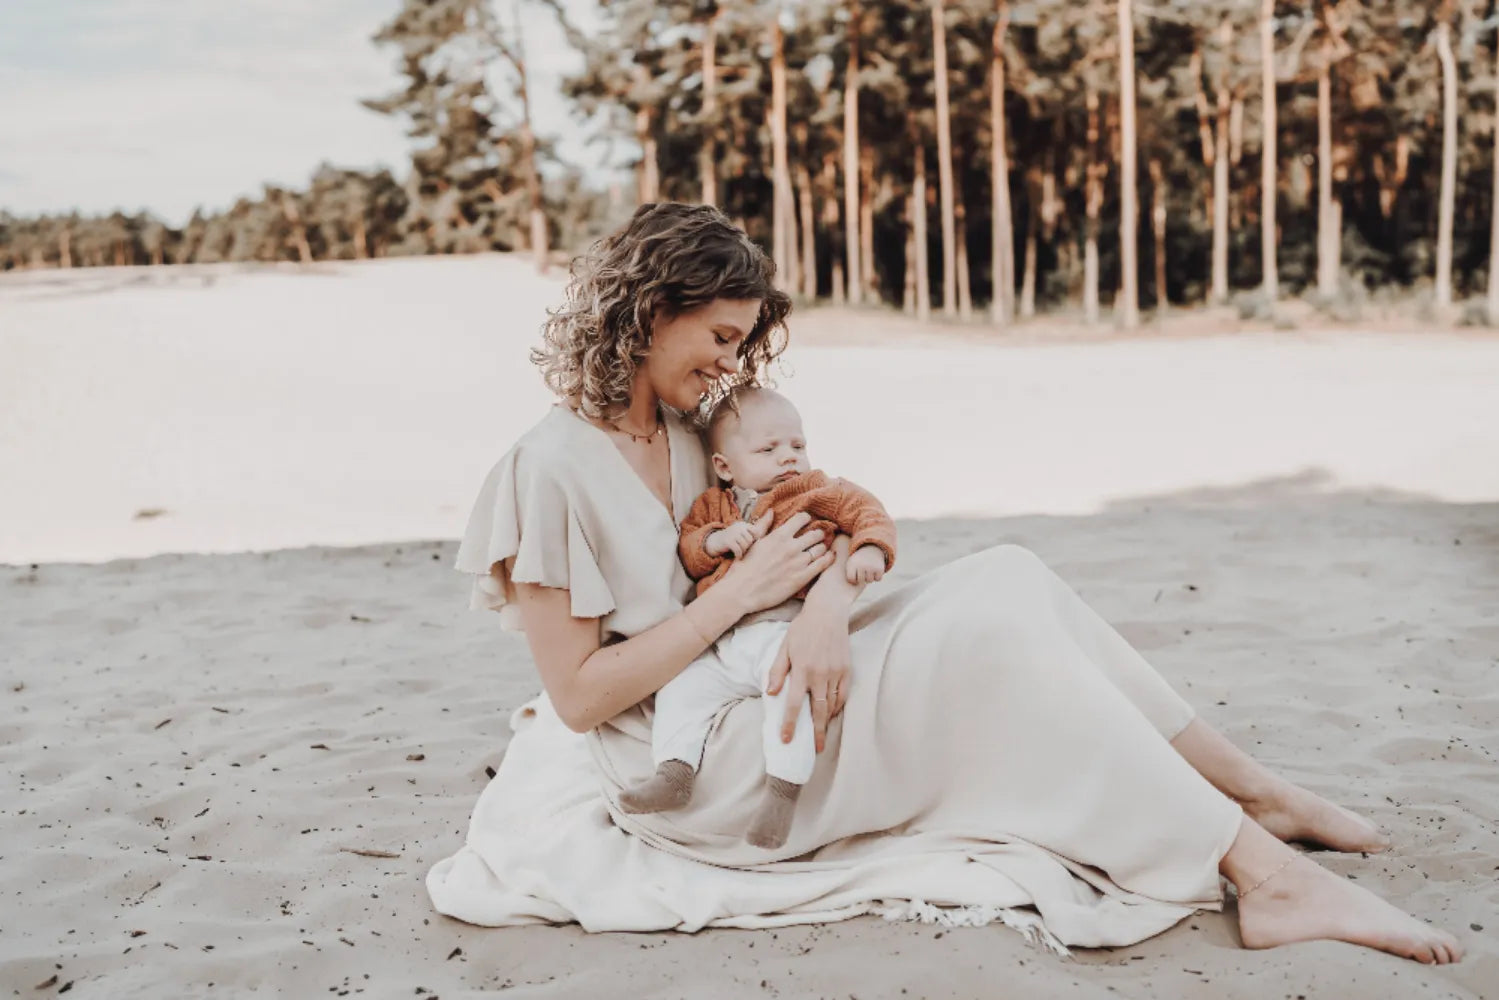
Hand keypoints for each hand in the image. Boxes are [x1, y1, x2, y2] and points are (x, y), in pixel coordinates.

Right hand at [705, 521, 758, 557]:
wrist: (716, 541)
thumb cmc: (733, 539)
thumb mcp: (742, 533)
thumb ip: (754, 532)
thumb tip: (768, 523)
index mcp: (743, 525)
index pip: (755, 531)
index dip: (755, 539)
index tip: (750, 543)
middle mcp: (738, 527)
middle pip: (750, 540)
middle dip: (748, 546)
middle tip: (743, 549)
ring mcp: (732, 534)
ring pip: (745, 545)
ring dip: (743, 551)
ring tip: (740, 552)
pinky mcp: (728, 541)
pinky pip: (738, 550)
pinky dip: (739, 555)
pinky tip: (738, 556)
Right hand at [720, 511, 833, 614]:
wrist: (742, 592)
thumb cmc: (744, 567)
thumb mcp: (752, 541)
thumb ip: (764, 525)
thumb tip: (771, 511)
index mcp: (779, 535)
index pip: (802, 518)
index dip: (805, 519)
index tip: (806, 522)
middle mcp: (791, 547)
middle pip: (815, 534)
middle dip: (817, 534)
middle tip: (817, 537)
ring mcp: (798, 562)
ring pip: (820, 548)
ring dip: (822, 547)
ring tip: (820, 549)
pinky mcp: (802, 577)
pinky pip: (822, 564)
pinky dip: (828, 558)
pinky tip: (829, 557)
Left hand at [766, 601, 850, 752]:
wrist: (828, 612)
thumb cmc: (802, 629)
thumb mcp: (784, 647)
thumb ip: (777, 671)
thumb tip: (770, 693)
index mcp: (801, 670)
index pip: (793, 704)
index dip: (789, 724)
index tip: (786, 740)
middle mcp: (820, 674)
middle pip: (817, 711)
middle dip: (816, 733)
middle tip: (816, 750)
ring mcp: (835, 673)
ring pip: (832, 706)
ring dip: (827, 722)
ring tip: (822, 734)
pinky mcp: (847, 670)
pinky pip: (843, 695)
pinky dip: (838, 707)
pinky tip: (832, 714)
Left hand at [845, 544, 885, 584]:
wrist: (871, 549)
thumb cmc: (859, 561)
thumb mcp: (851, 565)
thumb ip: (849, 576)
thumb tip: (854, 585)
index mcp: (852, 563)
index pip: (851, 579)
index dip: (853, 579)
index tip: (855, 574)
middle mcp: (862, 565)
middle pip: (861, 581)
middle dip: (861, 578)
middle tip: (862, 570)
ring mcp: (871, 567)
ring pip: (869, 581)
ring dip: (869, 577)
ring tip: (868, 569)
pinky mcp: (880, 568)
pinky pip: (878, 579)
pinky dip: (877, 576)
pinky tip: (874, 570)